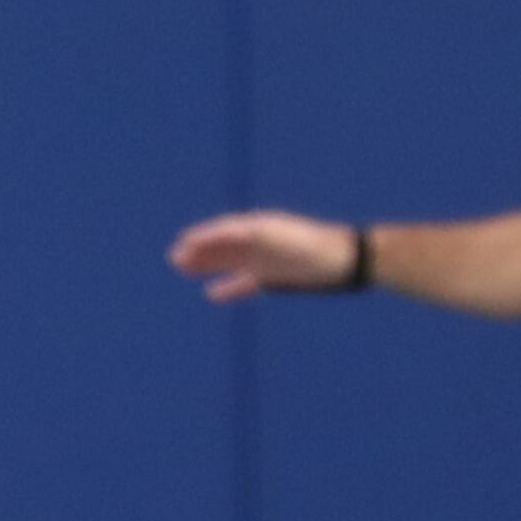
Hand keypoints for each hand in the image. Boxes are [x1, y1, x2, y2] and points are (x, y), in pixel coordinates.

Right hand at [169, 211, 362, 302]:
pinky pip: (245, 281)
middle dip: (199, 251)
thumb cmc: (309, 245)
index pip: (224, 229)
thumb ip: (238, 236)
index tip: (181, 244)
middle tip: (174, 259)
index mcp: (259, 226)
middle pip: (223, 245)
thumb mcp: (270, 236)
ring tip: (184, 271)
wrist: (346, 259)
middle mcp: (261, 241)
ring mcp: (268, 259)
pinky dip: (229, 287)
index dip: (202, 236)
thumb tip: (211, 235)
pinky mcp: (276, 277)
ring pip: (230, 262)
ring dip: (208, 266)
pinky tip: (212, 294)